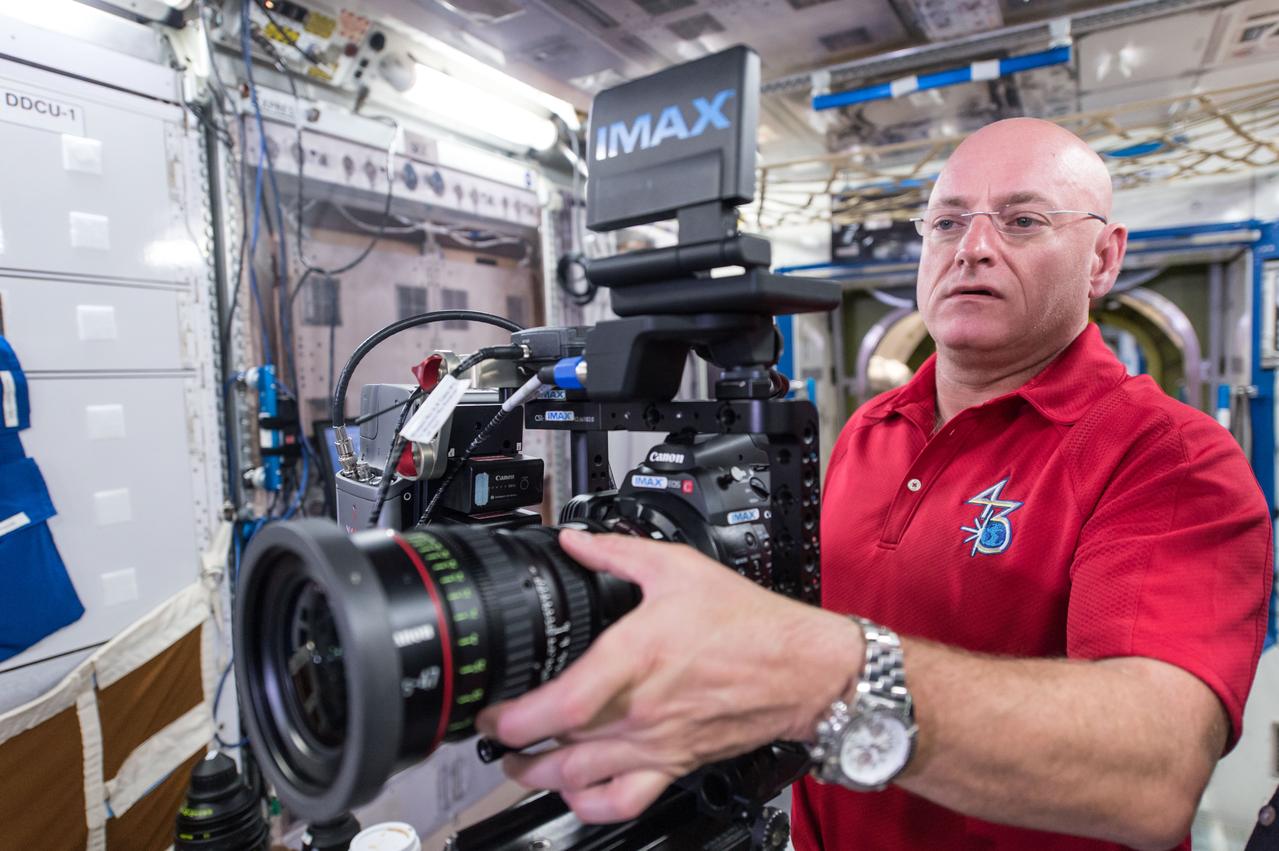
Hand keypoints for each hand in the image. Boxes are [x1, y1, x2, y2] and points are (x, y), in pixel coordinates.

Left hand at [475, 528, 862, 822]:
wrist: (800, 666)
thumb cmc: (747, 622)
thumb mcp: (677, 568)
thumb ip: (617, 552)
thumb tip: (575, 542)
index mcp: (636, 658)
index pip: (562, 706)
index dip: (515, 717)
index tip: (491, 710)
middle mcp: (641, 710)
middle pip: (560, 751)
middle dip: (513, 748)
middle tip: (494, 731)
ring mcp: (656, 743)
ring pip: (582, 781)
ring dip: (539, 778)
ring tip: (518, 763)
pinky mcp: (674, 763)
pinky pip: (624, 801)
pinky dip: (589, 805)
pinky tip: (574, 792)